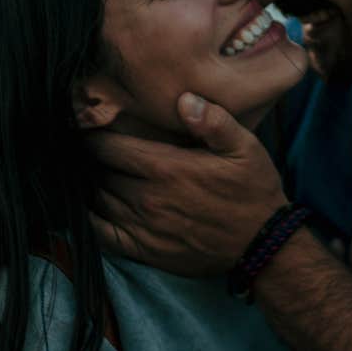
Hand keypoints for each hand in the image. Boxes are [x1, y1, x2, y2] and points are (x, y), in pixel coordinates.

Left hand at [88, 93, 289, 277]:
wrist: (262, 245)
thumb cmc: (252, 191)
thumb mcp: (245, 148)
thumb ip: (214, 121)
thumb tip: (184, 99)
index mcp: (167, 168)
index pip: (109, 147)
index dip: (94, 135)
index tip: (88, 127)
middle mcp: (148, 198)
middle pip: (100, 172)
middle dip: (93, 159)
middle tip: (90, 149)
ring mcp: (144, 228)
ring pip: (98, 200)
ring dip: (92, 186)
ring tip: (92, 173)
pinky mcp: (145, 251)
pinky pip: (102, 235)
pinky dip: (90, 220)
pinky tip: (92, 208)